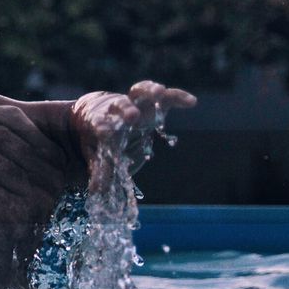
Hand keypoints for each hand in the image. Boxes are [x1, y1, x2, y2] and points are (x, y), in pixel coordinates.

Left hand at [72, 80, 195, 187]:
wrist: (98, 118)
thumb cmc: (96, 140)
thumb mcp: (97, 157)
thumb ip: (100, 173)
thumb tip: (98, 195)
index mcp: (98, 122)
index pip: (99, 122)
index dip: (102, 127)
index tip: (103, 132)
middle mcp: (115, 111)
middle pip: (119, 105)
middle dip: (126, 110)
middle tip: (131, 116)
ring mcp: (134, 105)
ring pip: (139, 92)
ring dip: (149, 92)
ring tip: (159, 92)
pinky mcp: (151, 104)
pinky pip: (166, 98)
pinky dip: (177, 98)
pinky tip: (192, 102)